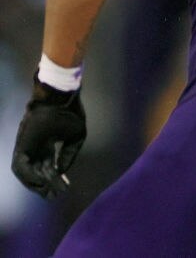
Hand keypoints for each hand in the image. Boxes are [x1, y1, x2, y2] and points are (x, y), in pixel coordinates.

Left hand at [11, 74, 86, 198]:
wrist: (59, 98)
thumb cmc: (69, 113)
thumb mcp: (76, 137)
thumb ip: (68, 155)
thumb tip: (61, 172)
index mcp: (47, 143)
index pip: (48, 165)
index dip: (56, 177)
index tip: (65, 186)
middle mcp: (35, 147)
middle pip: (36, 172)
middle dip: (44, 186)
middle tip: (54, 196)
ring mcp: (27, 147)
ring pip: (26, 173)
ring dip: (36, 185)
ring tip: (49, 193)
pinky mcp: (21, 146)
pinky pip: (20, 168)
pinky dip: (30, 177)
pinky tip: (43, 182)